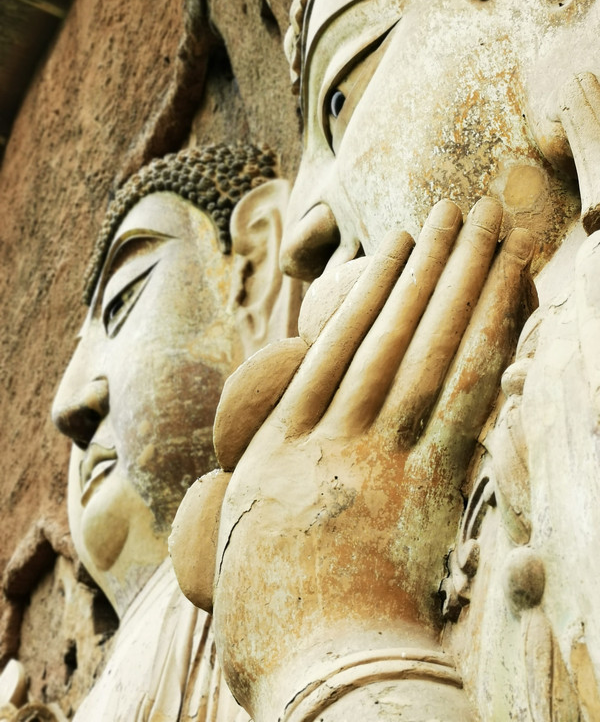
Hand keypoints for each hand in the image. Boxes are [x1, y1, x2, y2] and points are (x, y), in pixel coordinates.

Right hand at [172, 197, 535, 719]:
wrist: (315, 669)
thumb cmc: (270, 616)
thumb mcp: (247, 534)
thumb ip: (271, 479)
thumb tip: (294, 445)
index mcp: (282, 445)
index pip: (336, 345)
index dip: (371, 290)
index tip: (396, 245)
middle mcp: (333, 434)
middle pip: (389, 332)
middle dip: (428, 264)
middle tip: (456, 207)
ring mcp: (383, 455)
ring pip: (428, 348)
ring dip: (462, 281)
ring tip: (483, 225)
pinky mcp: (431, 486)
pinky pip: (462, 399)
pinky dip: (484, 340)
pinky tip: (504, 297)